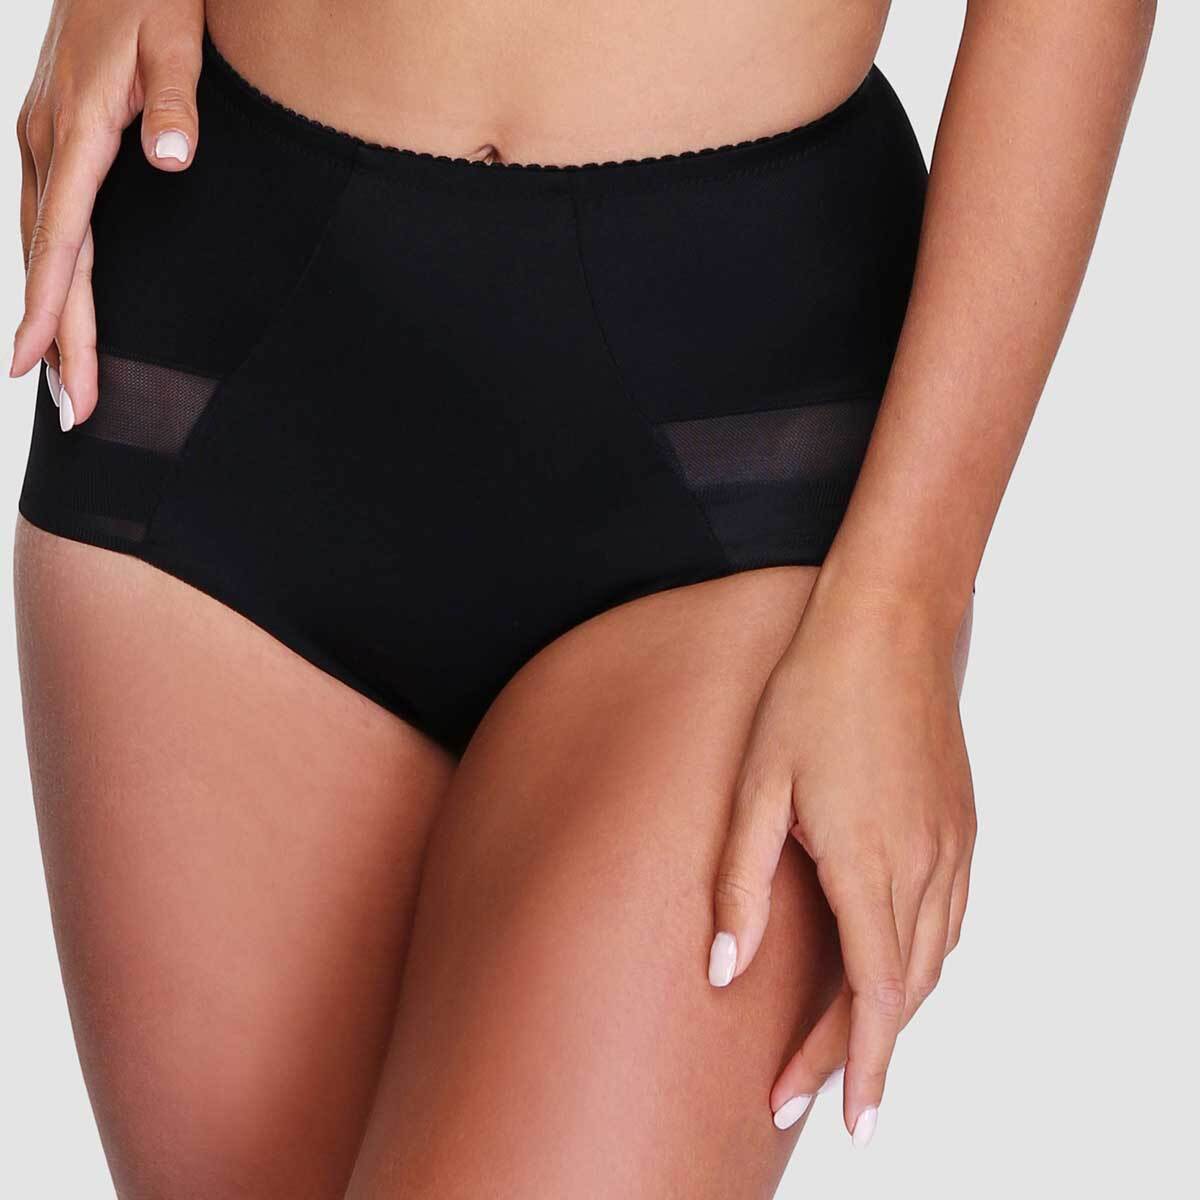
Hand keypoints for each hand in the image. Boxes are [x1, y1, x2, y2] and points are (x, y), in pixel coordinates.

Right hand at [11, 0, 204, 426]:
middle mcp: (44, 142)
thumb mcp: (174, 37)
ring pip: (39, 243)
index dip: (52, 310)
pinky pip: (44, 218)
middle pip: (50, 259)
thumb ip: (175, 99)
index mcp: (76, 131)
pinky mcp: (48, 134)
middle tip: (72, 410)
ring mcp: (39, 138)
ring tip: (58, 377)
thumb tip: (172, 157)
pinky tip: (54, 300)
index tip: (40, 367)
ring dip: (48, 312)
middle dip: (57, 338)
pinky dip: (47, 270)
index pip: (63, 241)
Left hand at [708, 587, 974, 1144]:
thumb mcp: (756, 786)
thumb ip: (740, 883)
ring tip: (843, 1044)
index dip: (853, 1064)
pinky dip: (922, 962)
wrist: (886, 625)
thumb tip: (725, 970)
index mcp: (869, 864)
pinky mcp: (963, 825)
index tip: (843, 1119)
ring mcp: (953, 846)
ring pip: (933, 961)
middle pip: (901, 992)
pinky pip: (952, 918)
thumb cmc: (811, 696)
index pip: (871, 997)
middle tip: (806, 1093)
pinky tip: (893, 967)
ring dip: (890, 1012)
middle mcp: (924, 867)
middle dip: (857, 1053)